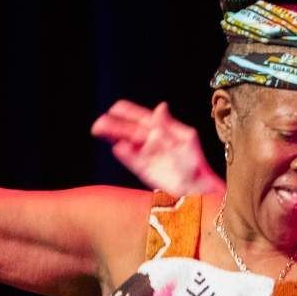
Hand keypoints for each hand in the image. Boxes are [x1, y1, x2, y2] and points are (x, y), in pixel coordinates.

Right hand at [91, 99, 221, 195]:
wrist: (197, 188)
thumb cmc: (196, 163)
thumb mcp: (186, 139)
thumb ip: (169, 125)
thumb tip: (160, 107)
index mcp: (163, 130)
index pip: (142, 118)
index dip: (128, 112)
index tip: (114, 108)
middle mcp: (152, 142)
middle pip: (130, 130)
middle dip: (114, 126)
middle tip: (99, 123)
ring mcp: (147, 156)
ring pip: (126, 143)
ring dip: (113, 137)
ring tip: (99, 131)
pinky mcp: (144, 170)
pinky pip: (131, 160)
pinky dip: (124, 154)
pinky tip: (117, 147)